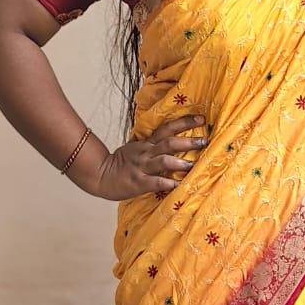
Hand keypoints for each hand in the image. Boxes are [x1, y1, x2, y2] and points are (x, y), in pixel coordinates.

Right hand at [83, 115, 207, 200]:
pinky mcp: (139, 183)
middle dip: (188, 141)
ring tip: (194, 165)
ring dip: (180, 163)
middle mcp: (146, 153)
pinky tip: (180, 185)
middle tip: (205, 141)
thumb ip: (151, 142)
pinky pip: (156, 182)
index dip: (184, 122)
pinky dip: (169, 183)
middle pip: (169, 143)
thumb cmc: (121, 163)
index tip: (201, 118)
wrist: (100, 175)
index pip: (167, 128)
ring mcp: (143, 167)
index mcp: (147, 143)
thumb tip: (169, 135)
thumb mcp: (135, 147)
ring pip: (164, 161)